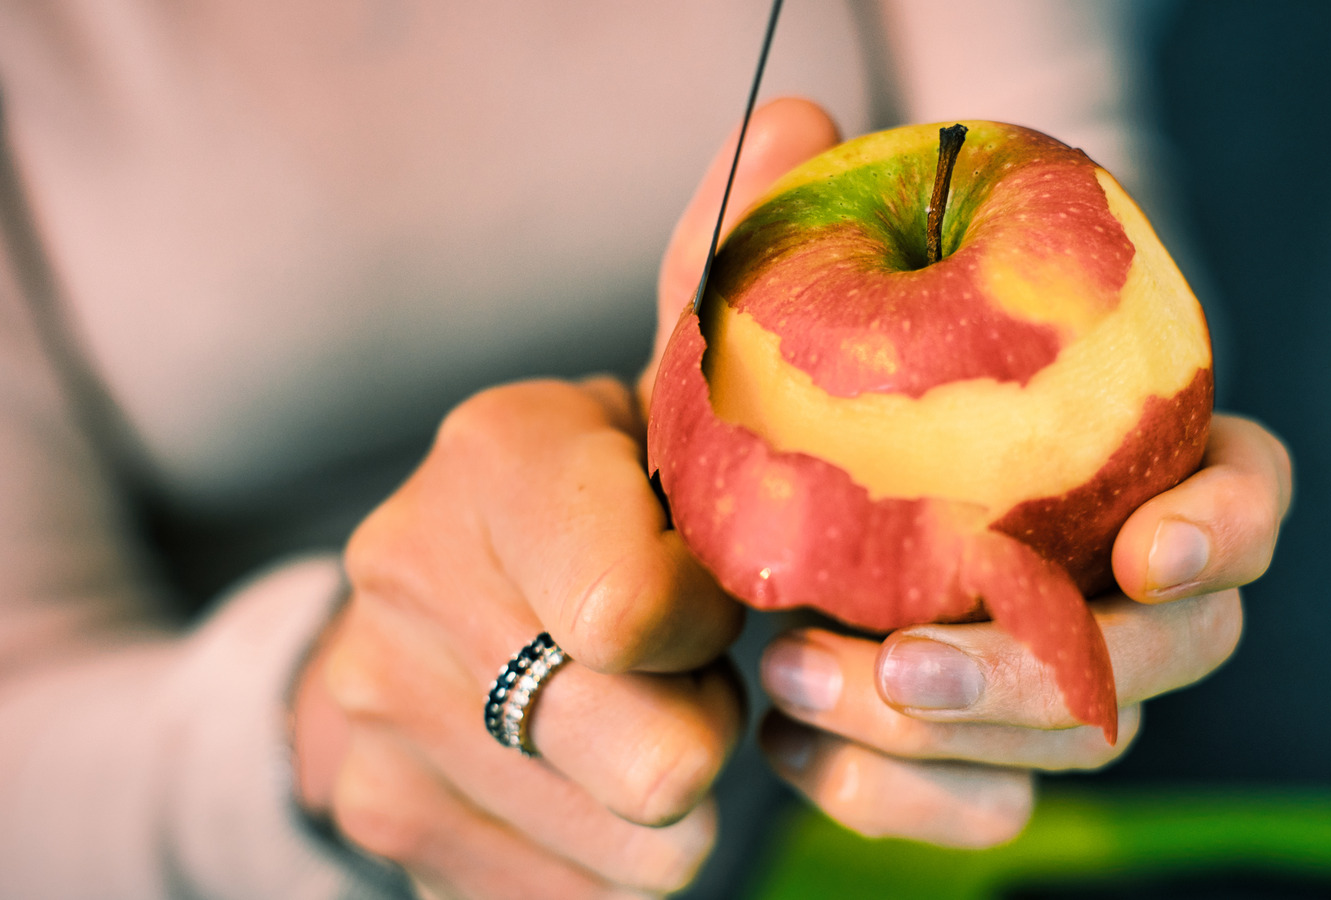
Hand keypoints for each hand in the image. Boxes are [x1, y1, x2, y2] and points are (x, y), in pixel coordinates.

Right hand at [292, 377, 745, 897]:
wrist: (441, 589)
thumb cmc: (604, 500)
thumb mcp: (664, 433)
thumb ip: (742, 414)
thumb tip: (836, 328)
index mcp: (496, 452)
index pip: (640, 614)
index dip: (711, 624)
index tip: (708, 598)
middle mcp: (405, 573)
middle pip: (658, 761)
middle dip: (707, 725)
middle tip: (682, 676)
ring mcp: (376, 709)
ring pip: (644, 853)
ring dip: (668, 798)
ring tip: (629, 711)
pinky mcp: (380, 815)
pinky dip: (611, 860)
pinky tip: (584, 779)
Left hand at [645, 96, 1291, 848]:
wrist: (717, 535)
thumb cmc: (769, 412)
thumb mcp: (747, 320)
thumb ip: (766, 227)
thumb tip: (794, 120)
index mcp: (1125, 458)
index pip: (1247, 488)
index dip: (1229, 528)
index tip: (1144, 550)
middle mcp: (1121, 578)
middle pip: (1180, 651)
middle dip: (1054, 672)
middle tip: (907, 661)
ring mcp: (1069, 679)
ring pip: (1085, 745)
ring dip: (948, 736)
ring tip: (795, 679)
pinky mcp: (990, 759)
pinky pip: (987, 812)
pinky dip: (891, 797)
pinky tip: (790, 742)